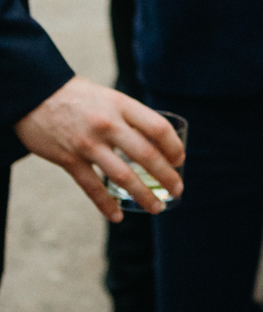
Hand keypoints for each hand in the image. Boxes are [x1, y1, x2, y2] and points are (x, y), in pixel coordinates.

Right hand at [15, 77, 184, 222]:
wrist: (35, 95)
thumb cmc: (77, 96)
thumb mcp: (109, 98)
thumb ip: (128, 117)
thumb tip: (154, 140)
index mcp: (121, 105)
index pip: (158, 127)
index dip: (173, 146)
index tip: (179, 159)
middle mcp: (107, 124)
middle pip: (146, 154)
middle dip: (166, 176)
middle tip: (178, 190)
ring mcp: (87, 143)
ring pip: (122, 175)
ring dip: (143, 194)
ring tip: (157, 207)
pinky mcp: (68, 159)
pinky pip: (91, 187)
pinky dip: (106, 204)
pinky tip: (117, 216)